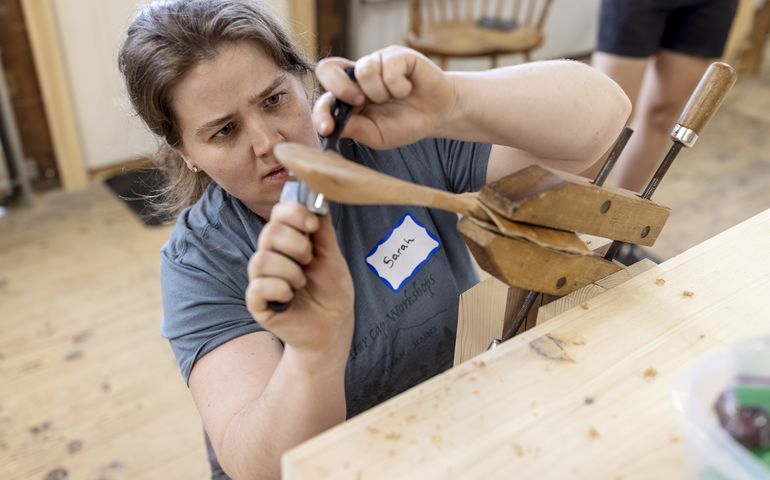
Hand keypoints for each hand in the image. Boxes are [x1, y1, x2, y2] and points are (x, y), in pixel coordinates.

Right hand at [246, 203, 353, 355]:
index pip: (279, 214)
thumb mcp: (332, 257)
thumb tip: (318, 200)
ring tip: (302, 283)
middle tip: (309, 259)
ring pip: (261, 260)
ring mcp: (262, 279)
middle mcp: (272, 256)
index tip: (312, 225)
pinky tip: (291, 297)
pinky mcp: (258, 303)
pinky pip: (257, 287)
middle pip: (268, 233)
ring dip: (288, 270)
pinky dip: (279, 289)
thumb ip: (322, 232)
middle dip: (295, 244)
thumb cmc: (332, 292)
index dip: (293, 214)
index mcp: (289, 242)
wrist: (333, 327)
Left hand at [313, 46, 455, 148]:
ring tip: (395, 98)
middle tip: (359, 103)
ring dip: (380, 92)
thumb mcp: (378, 136)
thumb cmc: (405, 124)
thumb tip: (332, 127)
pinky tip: (407, 88)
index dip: (321, 112)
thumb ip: (356, 130)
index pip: (324, 99)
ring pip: (363, 70)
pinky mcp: (395, 55)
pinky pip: (389, 66)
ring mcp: (376, 63)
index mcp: (347, 98)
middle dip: (339, 88)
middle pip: (327, 68)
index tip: (327, 127)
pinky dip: (399, 85)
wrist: (437, 114)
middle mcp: (356, 77)